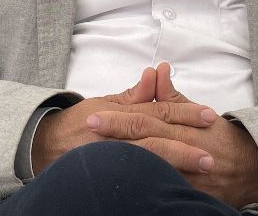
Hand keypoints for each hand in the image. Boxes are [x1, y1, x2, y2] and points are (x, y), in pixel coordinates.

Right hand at [30, 66, 217, 174]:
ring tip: (202, 165)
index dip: (184, 112)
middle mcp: (115, 134)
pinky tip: (175, 183)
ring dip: (177, 162)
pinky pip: (136, 176)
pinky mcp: (108, 173)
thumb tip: (155, 74)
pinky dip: (156, 178)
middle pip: (156, 136)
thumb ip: (133, 95)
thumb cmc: (78, 123)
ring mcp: (111, 155)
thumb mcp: (104, 102)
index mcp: (119, 113)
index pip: (157, 111)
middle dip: (186, 143)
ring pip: (148, 157)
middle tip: (213, 150)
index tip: (209, 115)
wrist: (45, 146)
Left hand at [85, 63, 257, 208]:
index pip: (147, 118)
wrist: (252, 167)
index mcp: (184, 127)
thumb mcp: (197, 112)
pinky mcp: (190, 194)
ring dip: (125, 161)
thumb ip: (173, 95)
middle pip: (146, 141)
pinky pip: (165, 189)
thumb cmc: (220, 137)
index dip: (120, 116)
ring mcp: (188, 175)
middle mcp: (186, 149)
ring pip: (153, 167)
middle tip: (90, 128)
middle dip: (116, 135)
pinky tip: (124, 183)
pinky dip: (145, 186)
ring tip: (97, 158)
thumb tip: (158, 69)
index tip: (96, 114)